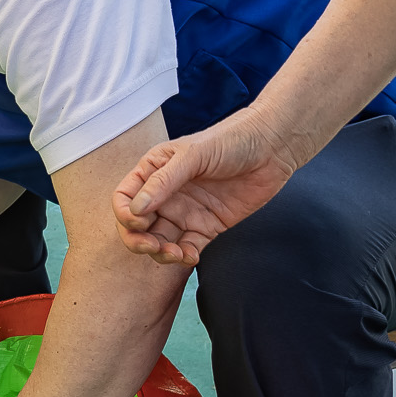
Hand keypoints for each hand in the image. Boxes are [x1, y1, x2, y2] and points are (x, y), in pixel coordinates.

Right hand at [113, 108, 302, 266]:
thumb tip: (136, 209)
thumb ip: (163, 181)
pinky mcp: (207, 226)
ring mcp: (186, 212)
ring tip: (177, 254)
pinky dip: (184, 256)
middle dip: (138, 241)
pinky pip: (187, 247)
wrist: (272, 148)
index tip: (140, 221)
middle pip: (137, 226)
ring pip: (160, 241)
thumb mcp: (193, 155)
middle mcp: (165, 194)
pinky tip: (191, 255)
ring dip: (161, 253)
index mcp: (154, 171)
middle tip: (153, 246)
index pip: (124, 198)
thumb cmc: (230, 140)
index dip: (125, 214)